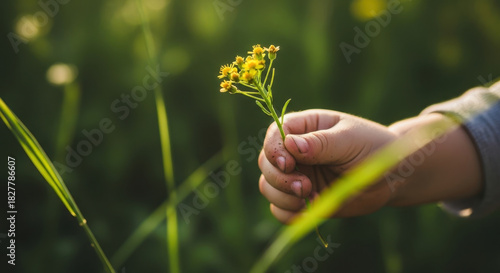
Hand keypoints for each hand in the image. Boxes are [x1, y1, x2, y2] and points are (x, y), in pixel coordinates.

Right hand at [258, 109, 397, 222]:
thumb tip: (290, 145)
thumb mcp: (349, 139)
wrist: (391, 176)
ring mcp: (297, 176)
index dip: (274, 150)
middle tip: (305, 187)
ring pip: (267, 187)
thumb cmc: (373, 147)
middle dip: (280, 178)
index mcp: (304, 128)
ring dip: (282, 196)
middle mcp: (295, 152)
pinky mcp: (301, 200)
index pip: (274, 135)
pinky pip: (280, 210)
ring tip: (310, 197)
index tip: (288, 164)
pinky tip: (310, 209)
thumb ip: (320, 142)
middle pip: (266, 163)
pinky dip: (289, 213)